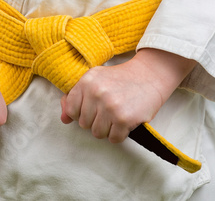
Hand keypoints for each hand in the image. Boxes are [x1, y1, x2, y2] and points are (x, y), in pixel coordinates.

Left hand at [60, 48, 195, 142]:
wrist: (150, 75)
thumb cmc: (120, 79)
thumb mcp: (95, 80)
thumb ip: (75, 98)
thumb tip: (64, 119)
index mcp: (86, 81)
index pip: (70, 110)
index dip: (81, 112)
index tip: (92, 108)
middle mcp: (96, 93)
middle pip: (84, 124)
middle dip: (96, 121)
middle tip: (109, 110)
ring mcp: (110, 107)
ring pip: (97, 133)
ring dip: (107, 129)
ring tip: (117, 115)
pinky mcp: (124, 119)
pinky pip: (113, 139)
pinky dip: (119, 134)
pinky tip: (125, 122)